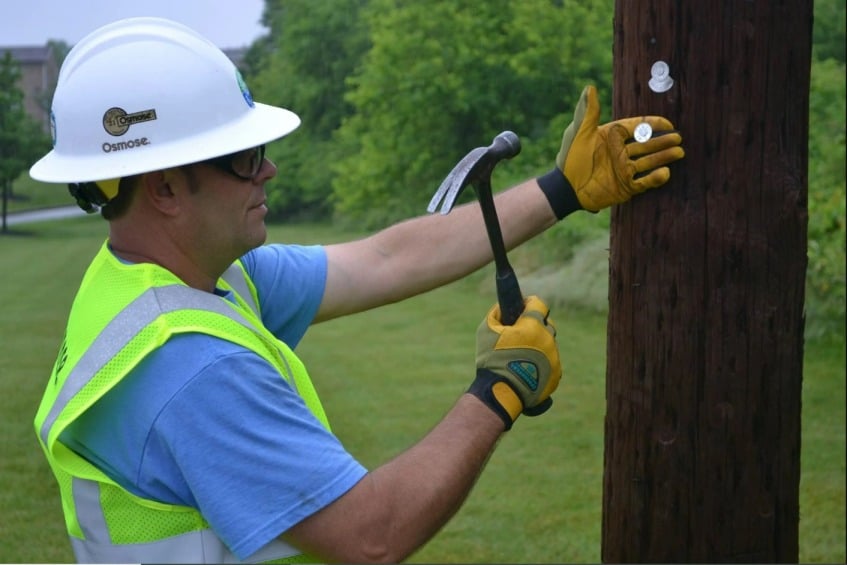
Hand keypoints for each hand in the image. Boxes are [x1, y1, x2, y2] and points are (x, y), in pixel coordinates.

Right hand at [468, 296, 561, 429]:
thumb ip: (496, 313)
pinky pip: (551, 363)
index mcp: (533, 325)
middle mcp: (548, 339)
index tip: (522, 306)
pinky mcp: (556, 375)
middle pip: (547, 325)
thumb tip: (502, 307)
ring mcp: (554, 358)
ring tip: (522, 356)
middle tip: (521, 333)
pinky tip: (528, 369)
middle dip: (536, 325)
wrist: (502, 392)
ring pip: (549, 345)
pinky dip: (541, 363)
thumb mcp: (486, 330)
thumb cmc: (492, 359)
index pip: (538, 304)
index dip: (529, 303)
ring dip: (539, 345)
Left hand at [555, 85, 684, 211]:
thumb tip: (589, 87)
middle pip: (647, 144)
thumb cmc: (570, 159)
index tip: (668, 123)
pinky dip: (655, 178)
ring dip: (664, 157)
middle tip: (678, 138)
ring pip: (649, 161)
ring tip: (679, 152)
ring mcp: (624, 169)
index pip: (637, 127)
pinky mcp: (625, 186)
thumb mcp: (579, 133)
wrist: (565, 188)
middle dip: (663, 141)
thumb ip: (587, 112)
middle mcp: (621, 152)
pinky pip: (644, 182)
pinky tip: (665, 172)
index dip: (653, 124)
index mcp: (612, 137)